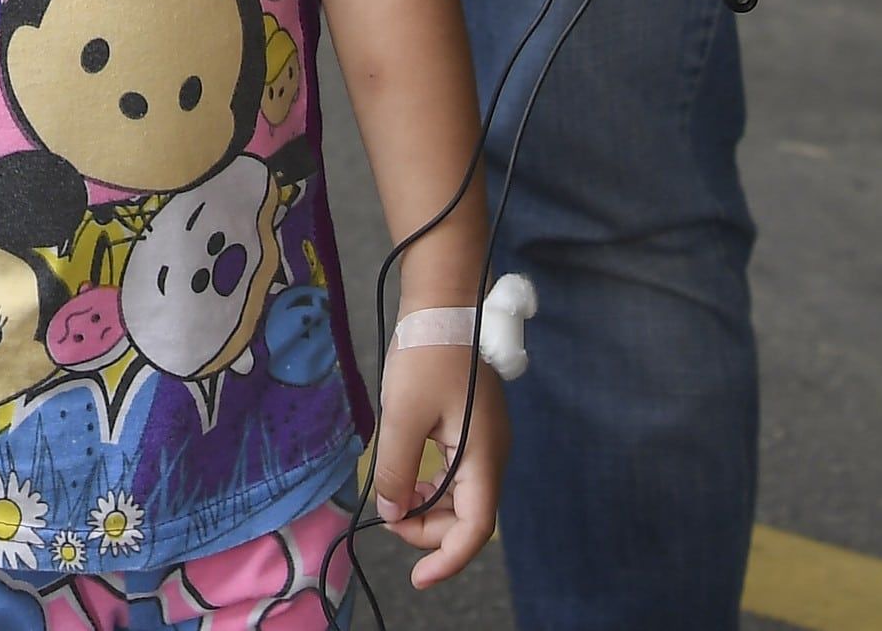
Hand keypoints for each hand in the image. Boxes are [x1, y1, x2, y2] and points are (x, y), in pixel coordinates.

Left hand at [371, 341, 505, 587]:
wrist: (442, 304)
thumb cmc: (425, 355)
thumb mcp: (401, 416)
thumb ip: (396, 470)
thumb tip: (392, 511)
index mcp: (483, 456)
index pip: (476, 528)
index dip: (447, 559)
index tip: (417, 578)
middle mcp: (492, 454)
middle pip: (469, 516)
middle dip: (429, 529)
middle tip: (389, 520)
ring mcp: (485, 440)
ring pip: (462, 496)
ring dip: (430, 507)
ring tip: (395, 497)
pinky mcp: (473, 427)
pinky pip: (457, 472)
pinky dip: (433, 484)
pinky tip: (408, 475)